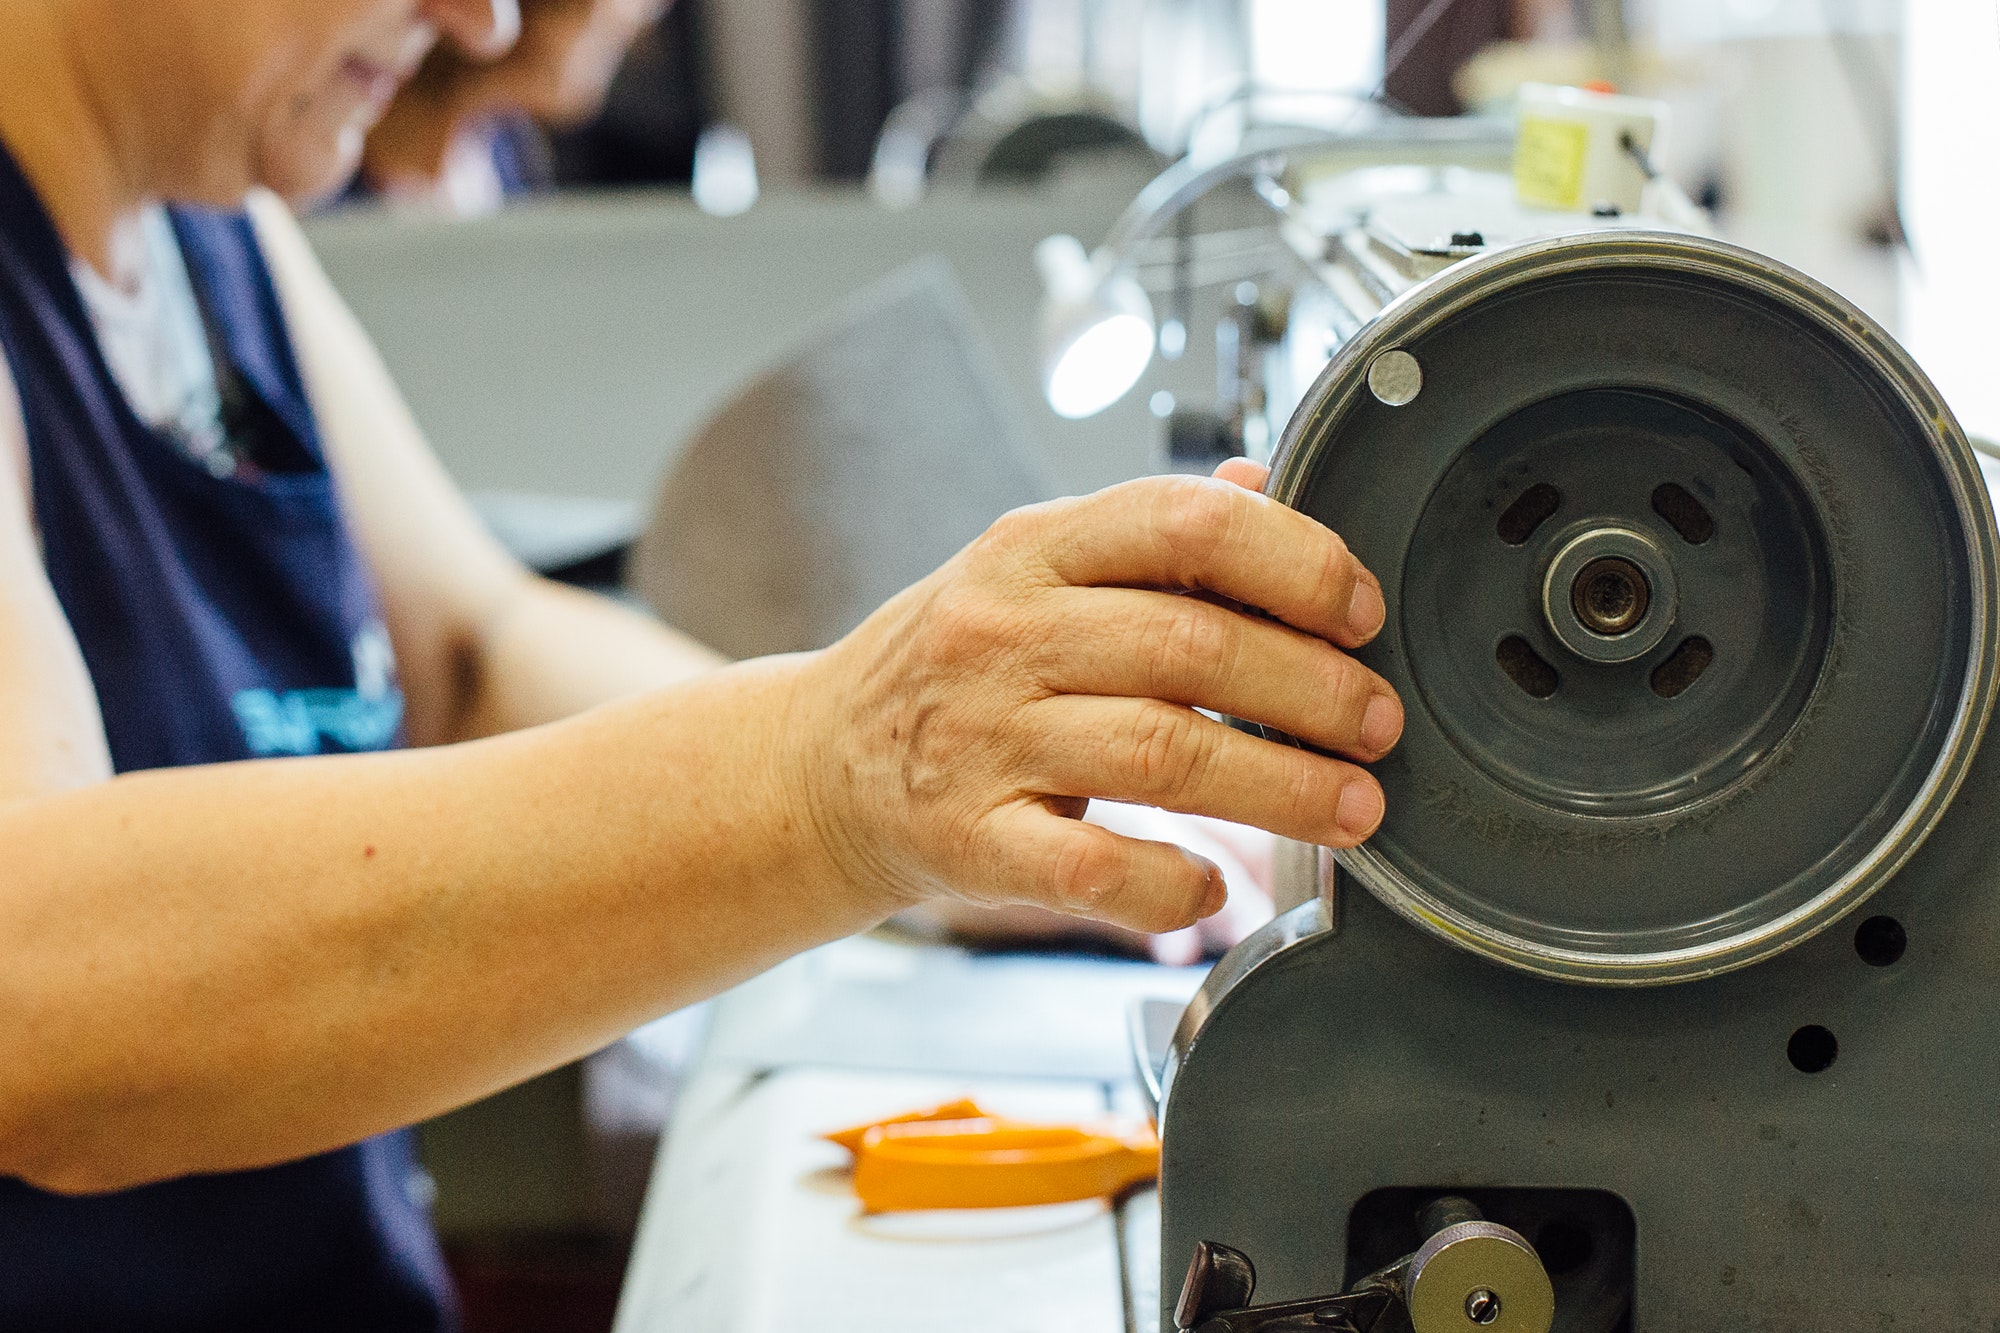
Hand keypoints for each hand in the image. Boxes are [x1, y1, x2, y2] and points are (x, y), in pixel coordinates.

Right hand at [786, 460, 1401, 934]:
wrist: (815, 767)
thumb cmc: (948, 667)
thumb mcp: (1029, 567)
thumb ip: (1145, 534)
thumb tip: (1264, 483)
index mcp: (1033, 547)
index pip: (1182, 522)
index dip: (1295, 562)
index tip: (1360, 611)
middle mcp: (1004, 631)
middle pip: (1191, 646)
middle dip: (1316, 689)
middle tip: (1380, 725)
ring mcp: (982, 737)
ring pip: (1160, 754)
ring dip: (1280, 785)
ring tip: (1353, 808)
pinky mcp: (968, 839)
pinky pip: (1088, 866)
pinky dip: (1168, 883)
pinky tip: (1214, 886)